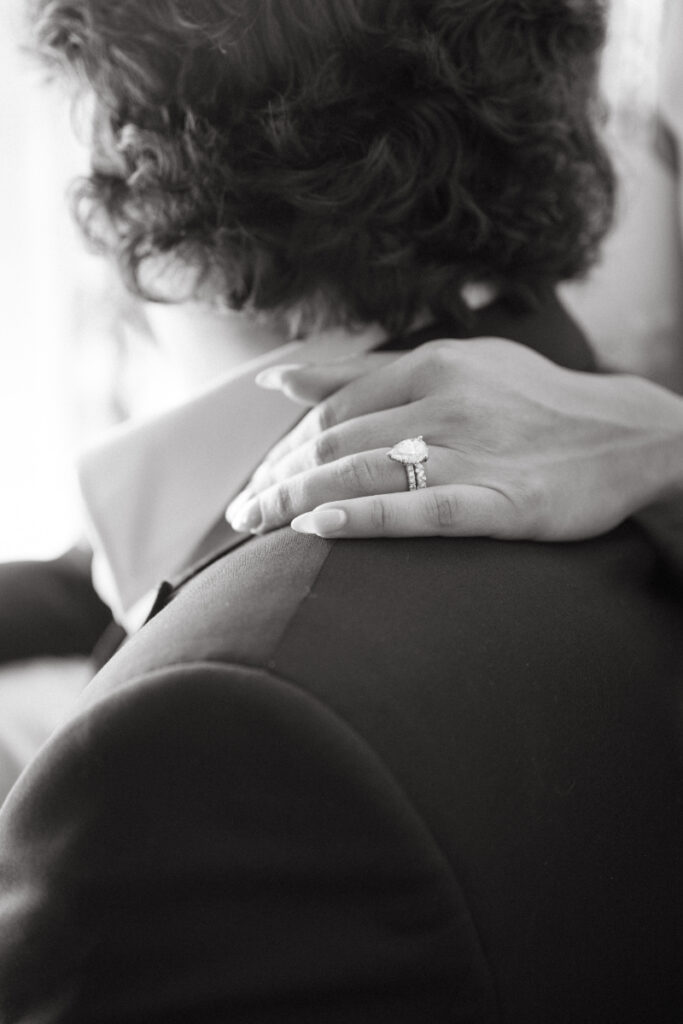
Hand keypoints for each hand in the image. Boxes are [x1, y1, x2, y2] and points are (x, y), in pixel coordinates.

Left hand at [226, 338, 682, 539]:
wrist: (629, 434)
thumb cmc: (534, 402)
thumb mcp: (456, 364)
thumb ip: (365, 372)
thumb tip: (279, 380)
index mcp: (431, 364)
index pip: (332, 411)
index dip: (284, 450)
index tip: (258, 481)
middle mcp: (445, 400)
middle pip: (335, 441)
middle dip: (278, 478)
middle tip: (242, 513)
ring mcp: (474, 450)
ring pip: (364, 471)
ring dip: (296, 499)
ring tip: (253, 526)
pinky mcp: (503, 500)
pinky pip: (421, 508)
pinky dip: (364, 516)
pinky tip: (317, 528)